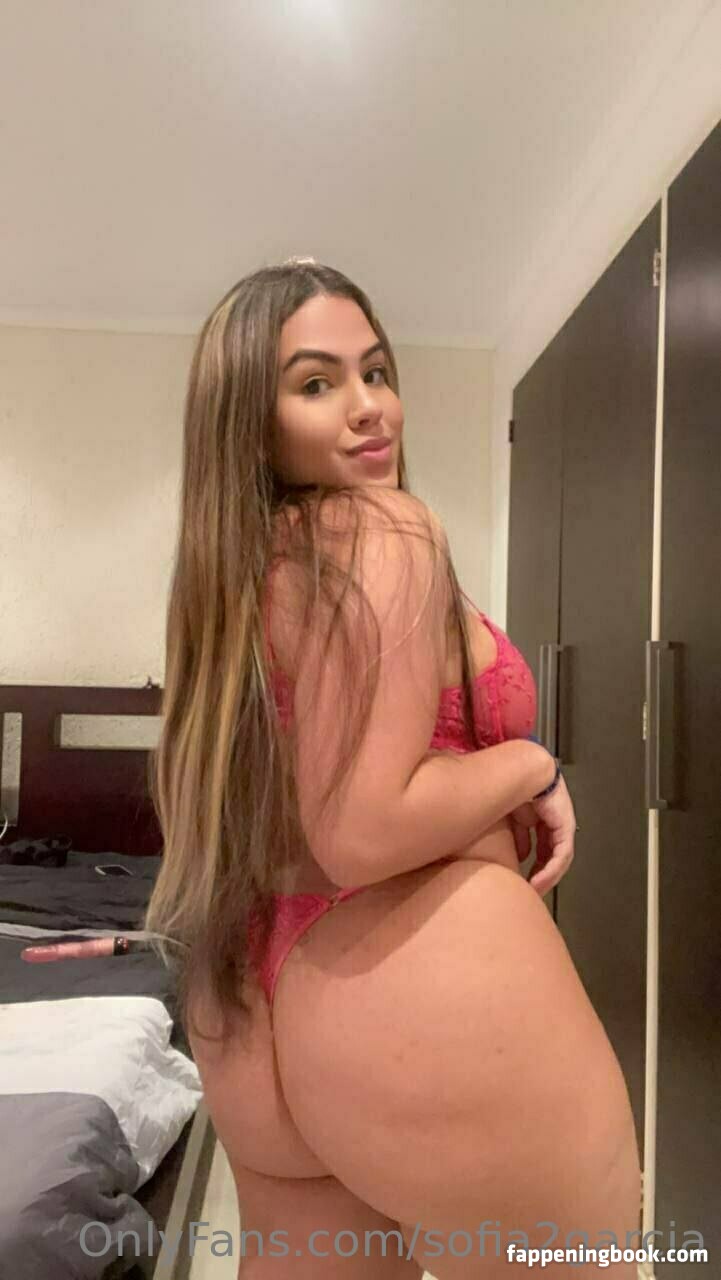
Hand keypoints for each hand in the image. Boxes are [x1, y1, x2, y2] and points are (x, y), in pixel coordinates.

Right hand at [509, 778, 576, 896]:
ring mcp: (564, 825)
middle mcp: (556, 822)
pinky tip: (538, 882)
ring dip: (547, 877)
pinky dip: (550, 871)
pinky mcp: (566, 827)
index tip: (525, 878)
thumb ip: (518, 837)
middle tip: (531, 889)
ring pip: (560, 859)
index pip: (544, 848)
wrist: (524, 772)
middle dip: (541, 874)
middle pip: (553, 856)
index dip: (535, 865)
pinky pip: (561, 855)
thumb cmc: (515, 787)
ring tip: (535, 890)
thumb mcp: (513, 818)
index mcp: (544, 818)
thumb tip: (520, 855)